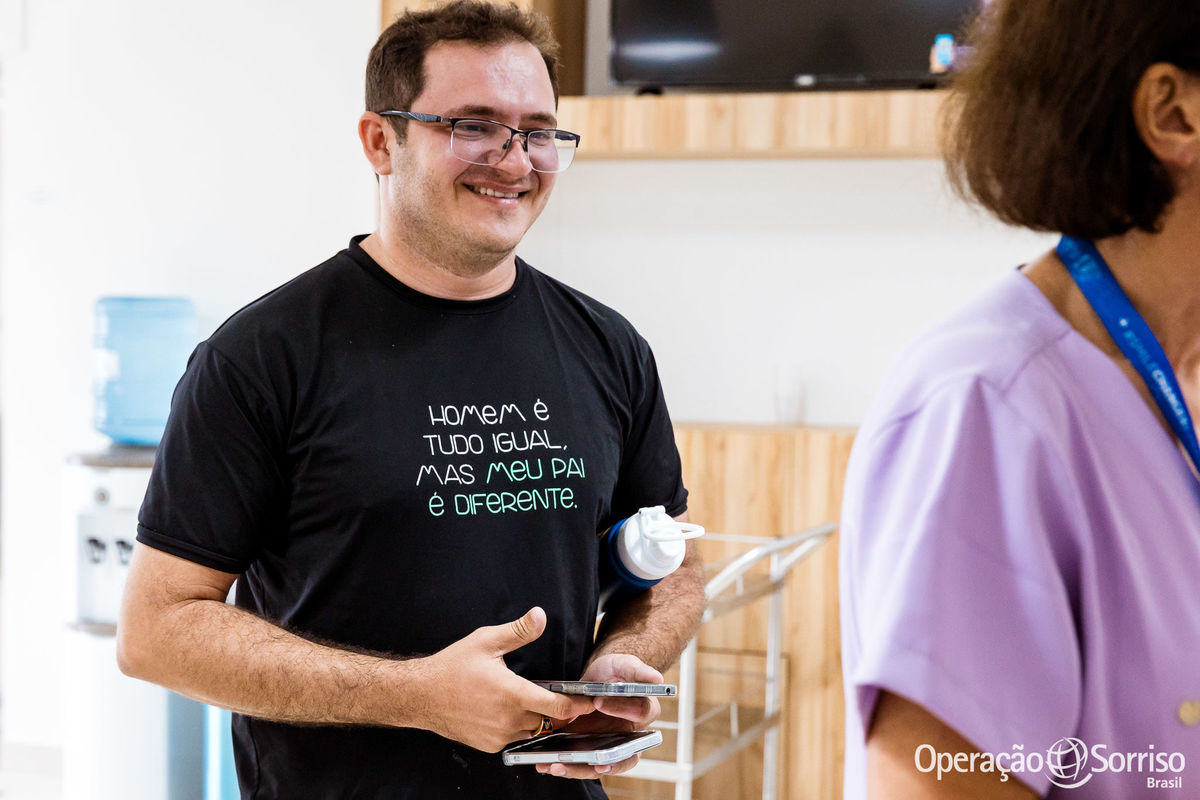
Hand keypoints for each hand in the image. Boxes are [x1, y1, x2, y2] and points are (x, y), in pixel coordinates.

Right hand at [416, 607, 593, 751]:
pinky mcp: (488, 745)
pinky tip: (506, 710)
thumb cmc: (452, 667)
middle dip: (556, 710)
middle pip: (548, 720)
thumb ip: (518, 631)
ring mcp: (498, 736)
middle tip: (556, 694)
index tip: (590, 701)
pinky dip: (516, 726)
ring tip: (528, 699)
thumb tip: (540, 615)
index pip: (558, 708)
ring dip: (535, 718)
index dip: (579, 705)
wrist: (421, 695)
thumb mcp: (486, 641)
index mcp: (513, 694)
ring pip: (531, 730)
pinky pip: (513, 738)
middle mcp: (508, 720)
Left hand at [535, 653, 662, 778]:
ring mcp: (610, 744)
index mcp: (643, 710)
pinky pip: (582, 762)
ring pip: (600, 765)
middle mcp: (631, 734)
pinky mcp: (591, 749)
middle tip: (590, 762)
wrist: (598, 680)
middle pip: (623, 754)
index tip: (599, 702)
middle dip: (605, 761)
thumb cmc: (615, 672)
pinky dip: (566, 766)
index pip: (639, 713)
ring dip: (579, 769)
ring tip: (555, 767)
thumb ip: (639, 671)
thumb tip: (658, 680)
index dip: (621, 709)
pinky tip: (544, 765)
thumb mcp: (625, 665)